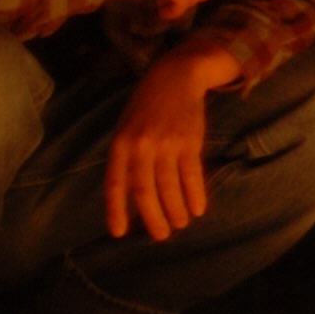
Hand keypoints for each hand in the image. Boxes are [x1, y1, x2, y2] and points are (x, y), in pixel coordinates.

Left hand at [102, 47, 224, 239]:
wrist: (175, 77)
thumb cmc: (146, 107)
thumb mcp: (126, 129)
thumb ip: (126, 159)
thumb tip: (130, 196)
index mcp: (120, 145)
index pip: (116, 184)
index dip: (117, 211)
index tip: (120, 233)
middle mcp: (141, 146)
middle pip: (145, 190)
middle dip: (152, 217)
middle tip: (160, 236)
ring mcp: (167, 144)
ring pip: (169, 186)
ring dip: (176, 209)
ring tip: (180, 224)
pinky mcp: (189, 141)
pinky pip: (192, 174)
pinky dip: (195, 194)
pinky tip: (198, 209)